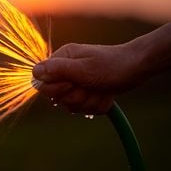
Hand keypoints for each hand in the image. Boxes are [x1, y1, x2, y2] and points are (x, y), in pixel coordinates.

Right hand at [32, 43, 146, 114]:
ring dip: (89, 101)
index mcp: (61, 60)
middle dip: (76, 96)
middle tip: (90, 85)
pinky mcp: (87, 94)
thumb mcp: (84, 68)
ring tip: (101, 89)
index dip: (55, 89)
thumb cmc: (111, 64)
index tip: (72, 83)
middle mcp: (66, 71)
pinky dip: (97, 104)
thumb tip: (34, 72)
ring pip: (72, 106)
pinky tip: (106, 93)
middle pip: (56, 98)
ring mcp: (77, 84)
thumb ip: (58, 70)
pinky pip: (85, 110)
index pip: (41, 82)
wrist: (137, 68)